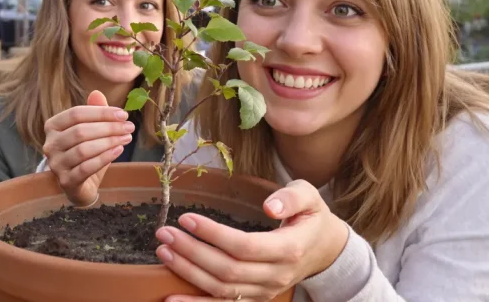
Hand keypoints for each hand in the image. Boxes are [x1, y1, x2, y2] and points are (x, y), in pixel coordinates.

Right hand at [42, 90, 133, 205]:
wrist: (81, 185)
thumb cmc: (87, 153)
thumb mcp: (92, 131)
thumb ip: (94, 113)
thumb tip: (97, 93)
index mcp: (53, 126)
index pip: (76, 113)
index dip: (101, 112)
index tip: (123, 114)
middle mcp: (50, 144)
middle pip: (80, 131)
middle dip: (108, 127)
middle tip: (129, 127)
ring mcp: (56, 164)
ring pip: (83, 149)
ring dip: (109, 142)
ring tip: (126, 138)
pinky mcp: (66, 181)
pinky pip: (86, 167)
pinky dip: (104, 158)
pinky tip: (118, 150)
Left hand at [155, 180, 349, 301]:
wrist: (325, 250)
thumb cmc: (311, 218)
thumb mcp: (309, 196)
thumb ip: (292, 197)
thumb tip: (269, 206)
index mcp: (288, 249)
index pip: (243, 246)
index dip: (212, 235)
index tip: (186, 219)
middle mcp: (276, 276)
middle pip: (227, 270)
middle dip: (191, 252)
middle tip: (164, 233)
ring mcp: (265, 292)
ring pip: (222, 289)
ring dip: (188, 273)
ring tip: (164, 252)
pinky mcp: (256, 299)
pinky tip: (171, 299)